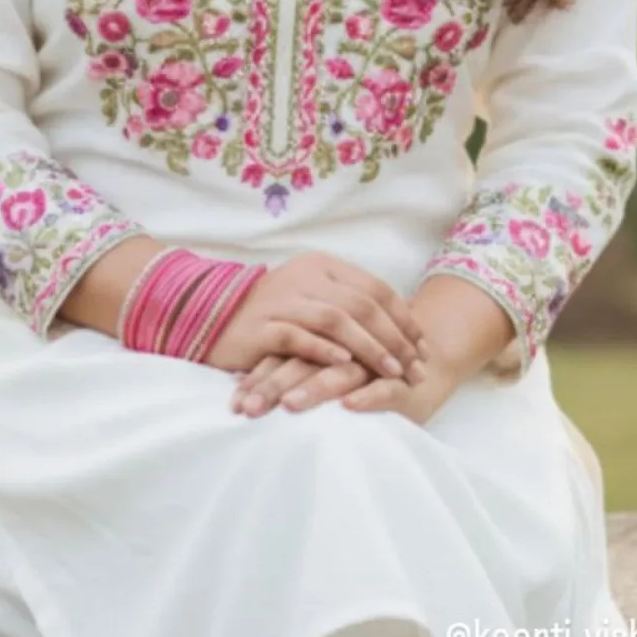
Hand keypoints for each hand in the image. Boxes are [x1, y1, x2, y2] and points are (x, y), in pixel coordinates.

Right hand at [203, 251, 428, 383]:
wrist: (212, 315)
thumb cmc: (272, 313)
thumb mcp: (312, 298)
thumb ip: (347, 304)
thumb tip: (397, 324)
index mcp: (322, 266)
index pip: (375, 288)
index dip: (404, 318)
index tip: (424, 348)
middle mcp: (305, 277)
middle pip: (362, 304)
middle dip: (395, 338)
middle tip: (416, 368)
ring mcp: (282, 299)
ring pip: (336, 319)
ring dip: (369, 347)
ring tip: (391, 371)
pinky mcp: (262, 326)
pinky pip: (298, 335)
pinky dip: (323, 348)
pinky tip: (343, 362)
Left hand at [232, 342, 458, 426]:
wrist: (421, 356)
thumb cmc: (361, 367)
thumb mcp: (323, 365)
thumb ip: (287, 367)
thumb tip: (236, 390)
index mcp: (319, 341)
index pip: (281, 356)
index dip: (257, 377)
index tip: (234, 402)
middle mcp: (342, 348)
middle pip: (302, 363)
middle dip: (273, 387)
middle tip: (249, 409)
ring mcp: (372, 363)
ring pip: (340, 373)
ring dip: (314, 388)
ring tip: (290, 405)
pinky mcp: (401, 380)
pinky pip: (385, 387)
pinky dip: (368, 395)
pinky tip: (350, 406)